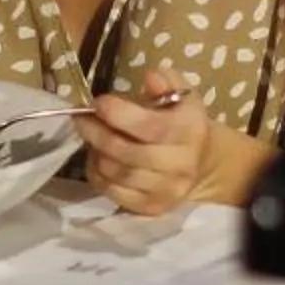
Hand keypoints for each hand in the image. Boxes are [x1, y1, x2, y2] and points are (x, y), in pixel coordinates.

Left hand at [79, 68, 207, 216]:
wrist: (203, 164)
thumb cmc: (183, 122)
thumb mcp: (182, 96)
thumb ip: (167, 82)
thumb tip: (150, 76)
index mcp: (189, 132)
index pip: (149, 127)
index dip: (119, 115)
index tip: (98, 103)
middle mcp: (180, 165)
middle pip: (126, 152)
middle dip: (97, 133)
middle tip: (81, 118)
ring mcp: (165, 190)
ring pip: (116, 173)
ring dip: (95, 152)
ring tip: (91, 137)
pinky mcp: (151, 208)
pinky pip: (112, 192)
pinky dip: (97, 173)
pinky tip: (98, 158)